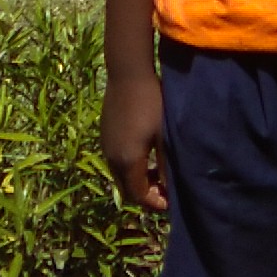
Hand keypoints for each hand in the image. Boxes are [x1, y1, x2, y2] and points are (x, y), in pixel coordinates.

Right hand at [101, 71, 167, 211]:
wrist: (128, 73)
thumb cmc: (152, 103)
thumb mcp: (164, 135)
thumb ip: (166, 164)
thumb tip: (171, 187)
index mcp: (127, 161)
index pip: (139, 195)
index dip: (155, 203)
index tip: (171, 202)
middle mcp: (111, 158)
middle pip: (127, 189)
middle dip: (145, 194)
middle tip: (165, 190)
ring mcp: (105, 145)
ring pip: (120, 174)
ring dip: (137, 179)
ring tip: (156, 172)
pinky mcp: (105, 133)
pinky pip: (116, 160)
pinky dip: (130, 165)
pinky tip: (144, 153)